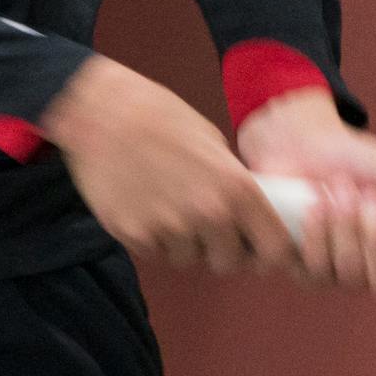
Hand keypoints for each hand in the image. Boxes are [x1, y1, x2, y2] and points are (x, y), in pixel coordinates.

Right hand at [38, 56, 297, 275]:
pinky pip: (153, 252)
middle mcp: (208, 212)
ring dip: (181, 242)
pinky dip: (150, 237)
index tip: (257, 250)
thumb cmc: (160, 117)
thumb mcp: (213, 142)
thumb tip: (247, 215)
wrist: (102, 112)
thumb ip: (232, 183)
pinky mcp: (134, 235)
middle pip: (228, 263)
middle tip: (203, 226)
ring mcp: (170, 227)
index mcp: (236, 187)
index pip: (273, 248)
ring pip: (187, 258)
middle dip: (218, 250)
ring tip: (164, 202)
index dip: (268, 255)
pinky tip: (141, 203)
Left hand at [235, 89, 375, 298]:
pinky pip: (314, 268)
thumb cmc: (358, 161)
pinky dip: (316, 231)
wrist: (307, 147)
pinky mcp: (304, 269)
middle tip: (369, 194)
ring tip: (338, 187)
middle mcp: (375, 268)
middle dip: (375, 236)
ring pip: (349, 273)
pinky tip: (314, 204)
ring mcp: (339, 274)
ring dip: (345, 225)